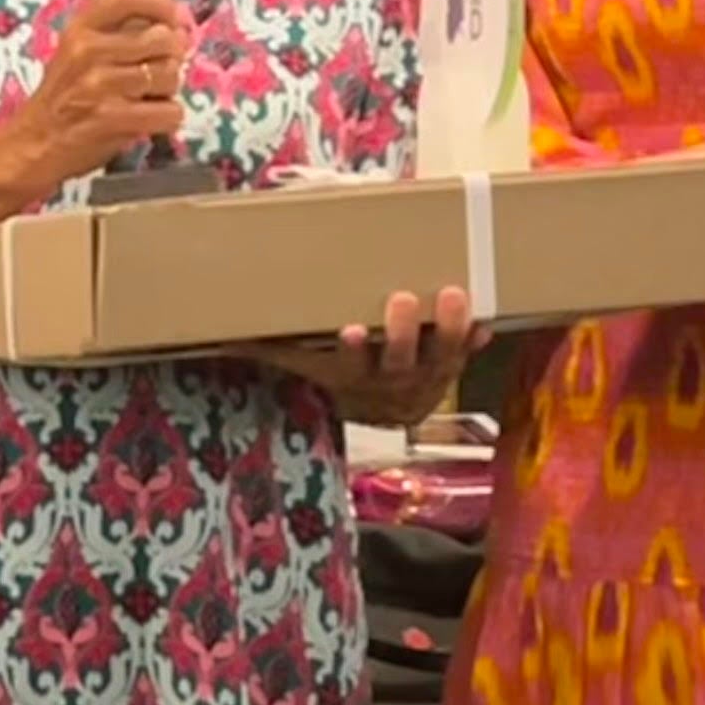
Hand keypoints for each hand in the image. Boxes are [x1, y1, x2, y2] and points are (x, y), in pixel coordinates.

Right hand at [3, 0, 188, 192]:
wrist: (32, 144)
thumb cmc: (64, 98)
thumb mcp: (78, 52)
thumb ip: (120, 32)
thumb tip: (178, 25)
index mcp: (80, 29)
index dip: (160, 4)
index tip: (173, 20)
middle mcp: (88, 51)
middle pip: (163, 39)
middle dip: (171, 58)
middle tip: (156, 72)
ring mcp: (99, 85)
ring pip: (169, 76)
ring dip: (167, 91)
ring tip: (146, 98)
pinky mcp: (111, 118)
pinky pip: (168, 111)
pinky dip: (167, 119)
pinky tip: (149, 120)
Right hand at [254, 286, 481, 424]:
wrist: (377, 409)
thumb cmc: (337, 372)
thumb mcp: (302, 363)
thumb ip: (268, 348)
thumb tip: (219, 336)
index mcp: (351, 379)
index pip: (349, 368)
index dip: (353, 352)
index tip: (350, 330)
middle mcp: (389, 385)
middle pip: (399, 363)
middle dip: (402, 332)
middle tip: (402, 297)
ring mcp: (424, 382)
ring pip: (439, 360)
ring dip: (448, 330)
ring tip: (453, 296)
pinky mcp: (448, 374)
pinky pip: (465, 361)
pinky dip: (474, 345)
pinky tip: (486, 325)